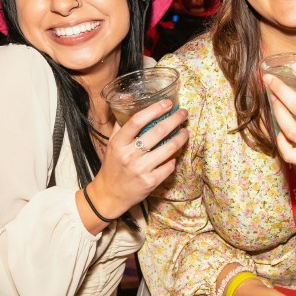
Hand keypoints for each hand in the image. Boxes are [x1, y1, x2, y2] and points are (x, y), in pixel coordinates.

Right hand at [86, 99, 188, 218]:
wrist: (110, 194)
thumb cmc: (113, 165)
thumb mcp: (112, 144)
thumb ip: (121, 124)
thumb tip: (130, 100)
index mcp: (118, 143)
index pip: (137, 121)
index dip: (154, 109)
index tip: (168, 103)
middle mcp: (129, 155)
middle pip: (157, 131)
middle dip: (174, 120)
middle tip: (183, 113)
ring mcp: (141, 169)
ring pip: (168, 148)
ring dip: (180, 138)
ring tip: (185, 132)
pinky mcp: (150, 181)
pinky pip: (169, 165)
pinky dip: (174, 158)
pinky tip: (175, 154)